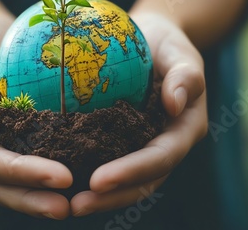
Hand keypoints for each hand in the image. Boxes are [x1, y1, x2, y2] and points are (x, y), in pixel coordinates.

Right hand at [0, 15, 72, 218]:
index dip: (20, 173)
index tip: (61, 177)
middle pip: (1, 183)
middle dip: (32, 198)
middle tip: (66, 208)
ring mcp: (0, 146)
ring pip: (18, 183)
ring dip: (42, 197)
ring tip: (77, 204)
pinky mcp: (21, 140)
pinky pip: (38, 159)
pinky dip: (54, 173)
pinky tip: (84, 177)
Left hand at [70, 13, 207, 215]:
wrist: (153, 41)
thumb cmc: (167, 44)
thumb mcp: (181, 53)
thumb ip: (185, 76)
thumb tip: (175, 104)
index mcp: (184, 130)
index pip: (160, 157)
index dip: (132, 172)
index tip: (98, 180)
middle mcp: (166, 144)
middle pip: (143, 181)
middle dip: (112, 196)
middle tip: (76, 205)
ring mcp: (145, 145)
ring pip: (127, 181)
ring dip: (101, 197)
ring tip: (67, 204)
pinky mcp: (125, 140)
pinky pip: (109, 161)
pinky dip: (89, 173)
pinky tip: (62, 179)